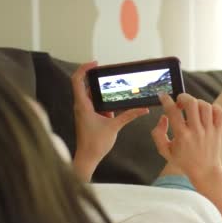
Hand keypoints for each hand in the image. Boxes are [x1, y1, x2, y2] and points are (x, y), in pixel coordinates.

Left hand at [72, 61, 148, 180]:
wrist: (87, 158)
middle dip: (98, 81)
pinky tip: (112, 109)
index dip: (84, 68)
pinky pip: (94, 105)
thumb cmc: (95, 144)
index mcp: (83, 105)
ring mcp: (83, 111)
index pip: (77, 80)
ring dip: (102, 95)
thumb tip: (143, 109)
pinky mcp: (87, 117)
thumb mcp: (115, 127)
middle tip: (110, 76)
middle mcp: (81, 106)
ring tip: (114, 95)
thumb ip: (129, 115)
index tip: (96, 64)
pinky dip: (103, 104)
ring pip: (91, 96)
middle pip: (85, 85)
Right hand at [151, 93, 221, 181]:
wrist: (204, 171)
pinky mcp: (218, 130)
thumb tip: (163, 118)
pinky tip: (205, 112)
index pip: (173, 112)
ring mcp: (209, 130)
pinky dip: (212, 108)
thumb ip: (158, 134)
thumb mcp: (164, 151)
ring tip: (192, 108)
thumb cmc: (184, 161)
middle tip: (179, 102)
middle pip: (192, 103)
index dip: (166, 100)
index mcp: (182, 136)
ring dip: (196, 102)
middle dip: (183, 97)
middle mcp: (196, 131)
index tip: (163, 97)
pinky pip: (219, 112)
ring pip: (205, 106)